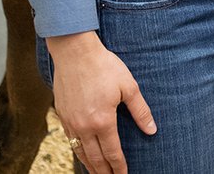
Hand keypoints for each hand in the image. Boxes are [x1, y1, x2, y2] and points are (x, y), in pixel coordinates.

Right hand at [46, 31, 156, 173]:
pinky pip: (71, 141)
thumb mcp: (128, 86)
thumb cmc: (104, 66)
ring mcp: (70, 123)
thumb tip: (151, 130)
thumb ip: (140, 111)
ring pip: (81, 153)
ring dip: (90, 166)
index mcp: (103, 121)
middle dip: (105, 172)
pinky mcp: (62, 116)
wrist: (75, 52)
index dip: (120, 167)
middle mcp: (84, 126)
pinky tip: (83, 154)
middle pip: (95, 158)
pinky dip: (78, 152)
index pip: (113, 153)